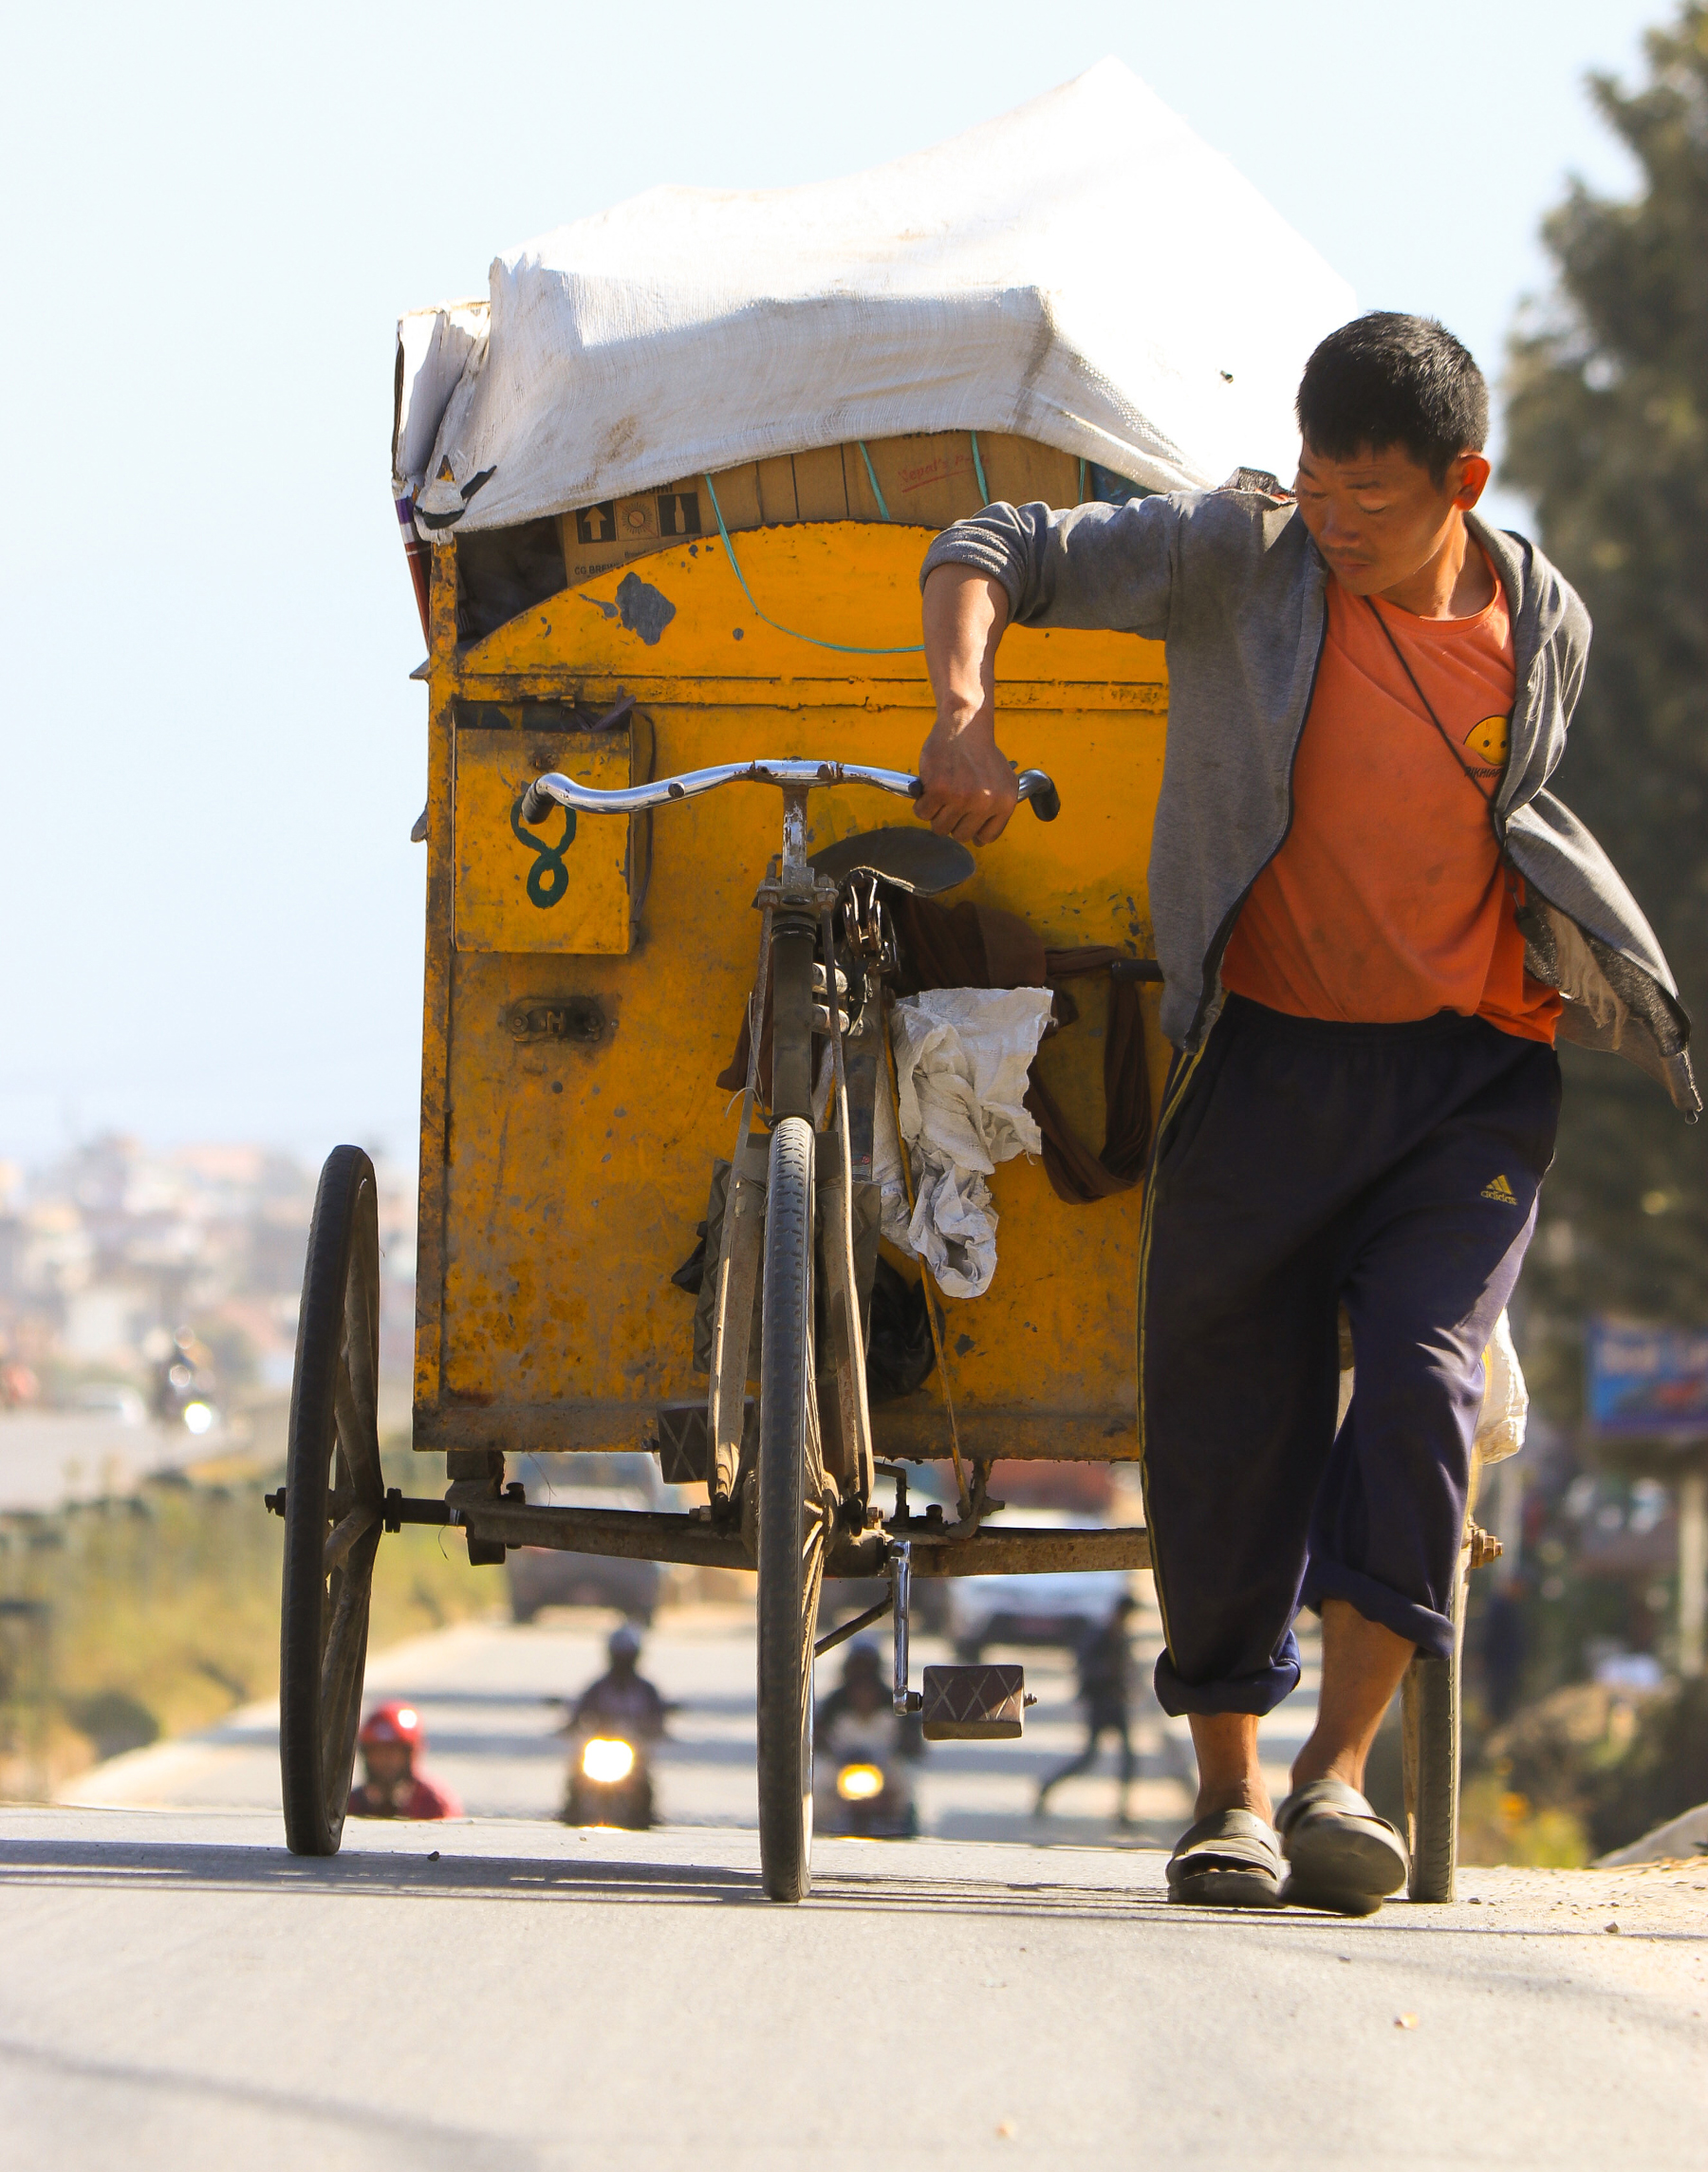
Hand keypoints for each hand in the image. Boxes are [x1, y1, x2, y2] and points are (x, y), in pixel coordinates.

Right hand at [915, 719, 1018, 843]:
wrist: (964, 725)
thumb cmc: (981, 751)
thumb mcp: (1003, 781)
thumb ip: (997, 809)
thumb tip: (981, 840)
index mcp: (1005, 803)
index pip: (986, 836)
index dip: (972, 830)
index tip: (964, 821)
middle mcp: (986, 802)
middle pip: (961, 835)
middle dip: (952, 821)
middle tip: (950, 802)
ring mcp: (962, 797)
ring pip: (940, 827)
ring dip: (936, 814)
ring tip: (940, 795)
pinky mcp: (939, 789)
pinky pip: (923, 813)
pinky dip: (921, 804)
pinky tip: (929, 789)